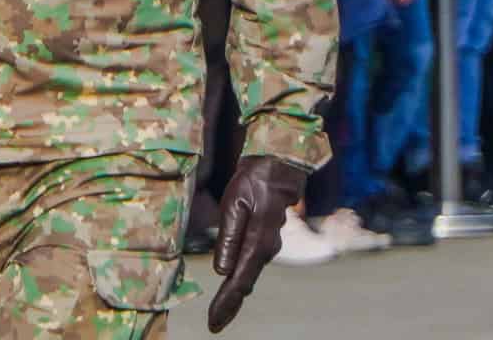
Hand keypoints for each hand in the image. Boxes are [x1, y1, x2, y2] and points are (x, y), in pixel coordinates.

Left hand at [209, 156, 310, 332]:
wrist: (277, 168)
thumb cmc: (253, 183)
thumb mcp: (235, 204)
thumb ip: (229, 237)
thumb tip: (222, 270)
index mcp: (257, 242)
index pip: (239, 280)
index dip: (227, 303)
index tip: (215, 321)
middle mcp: (265, 249)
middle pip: (245, 284)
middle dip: (230, 305)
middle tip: (215, 324)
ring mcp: (266, 245)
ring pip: (248, 275)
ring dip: (234, 295)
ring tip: (220, 313)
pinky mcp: (263, 240)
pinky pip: (249, 264)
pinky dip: (239, 279)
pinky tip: (231, 289)